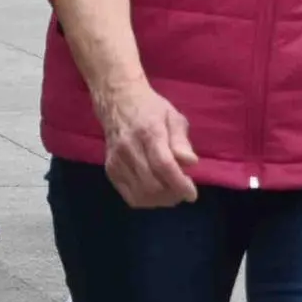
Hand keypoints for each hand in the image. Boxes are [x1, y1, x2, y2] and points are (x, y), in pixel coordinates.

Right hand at [94, 76, 198, 207]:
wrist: (117, 101)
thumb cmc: (150, 108)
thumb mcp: (173, 117)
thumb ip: (181, 141)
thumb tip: (190, 163)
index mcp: (148, 132)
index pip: (163, 165)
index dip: (179, 184)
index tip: (192, 194)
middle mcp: (129, 148)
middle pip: (152, 184)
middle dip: (172, 194)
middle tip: (183, 190)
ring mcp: (117, 161)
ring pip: (141, 194)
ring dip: (161, 200)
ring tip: (172, 192)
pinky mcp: (110, 170)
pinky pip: (130, 196)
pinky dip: (147, 200)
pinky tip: (157, 193)